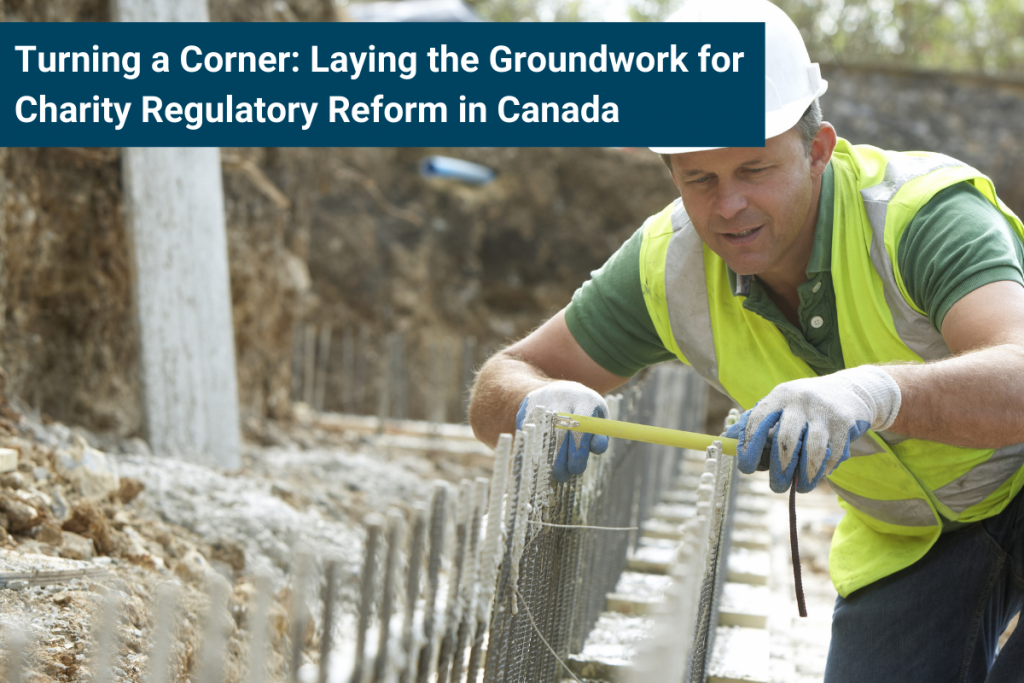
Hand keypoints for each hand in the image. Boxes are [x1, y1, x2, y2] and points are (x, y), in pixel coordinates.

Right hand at [517, 381, 608, 482]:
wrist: (564, 390)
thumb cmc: (586, 412)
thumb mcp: (599, 420)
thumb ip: (600, 437)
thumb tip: (596, 449)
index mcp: (584, 401)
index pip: (580, 431)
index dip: (577, 454)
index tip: (576, 469)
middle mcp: (562, 398)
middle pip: (558, 435)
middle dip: (560, 461)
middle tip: (563, 477)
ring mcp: (542, 401)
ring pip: (540, 435)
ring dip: (545, 458)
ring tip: (551, 471)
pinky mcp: (527, 407)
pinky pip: (527, 432)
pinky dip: (532, 447)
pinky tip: (539, 456)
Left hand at [726, 366, 900, 492]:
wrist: (852, 390)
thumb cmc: (805, 405)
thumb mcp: (780, 404)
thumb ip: (755, 421)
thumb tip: (726, 439)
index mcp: (779, 396)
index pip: (757, 421)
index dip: (749, 447)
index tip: (746, 467)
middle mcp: (800, 401)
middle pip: (785, 441)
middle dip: (779, 470)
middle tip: (775, 487)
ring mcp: (824, 412)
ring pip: (811, 452)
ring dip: (804, 476)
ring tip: (800, 487)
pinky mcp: (845, 424)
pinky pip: (832, 455)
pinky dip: (824, 469)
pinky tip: (819, 474)